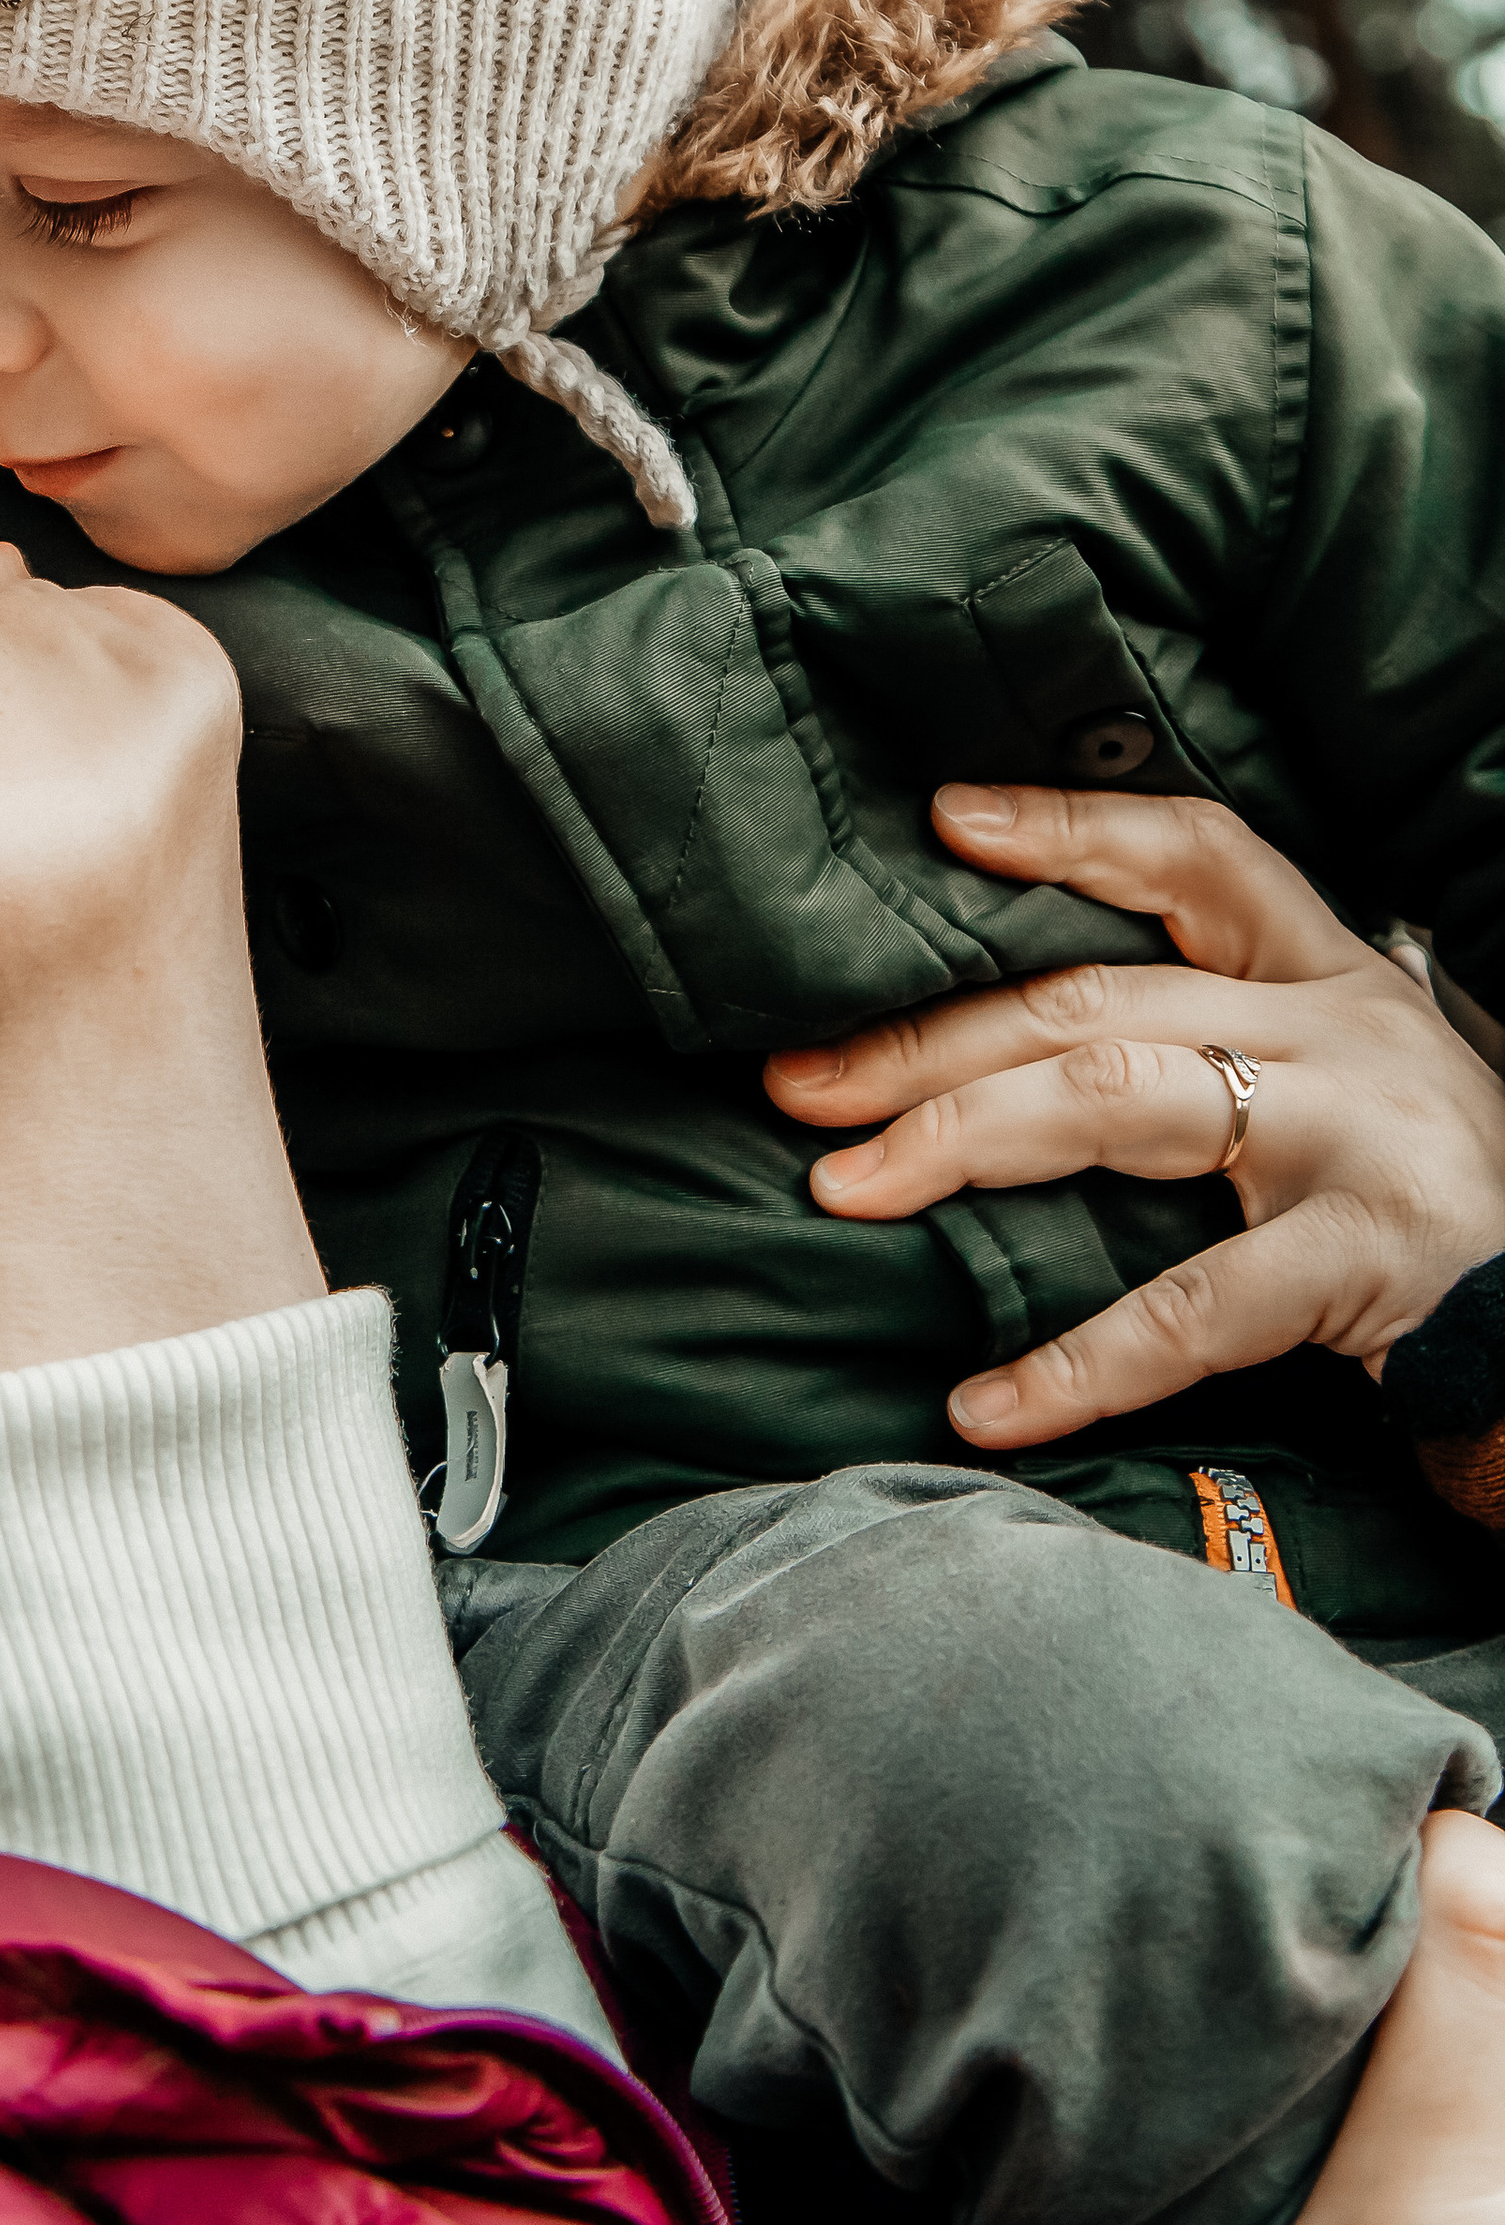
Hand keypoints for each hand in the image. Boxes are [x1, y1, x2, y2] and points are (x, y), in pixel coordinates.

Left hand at [761, 787, 1504, 1450]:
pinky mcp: (1369, 1255)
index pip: (1194, 854)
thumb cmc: (1424, 1215)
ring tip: (844, 1187)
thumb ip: (1209, 1049)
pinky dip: (1076, 1363)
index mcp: (1330, 977)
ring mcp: (1357, 1134)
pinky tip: (984, 1403)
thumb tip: (987, 1060)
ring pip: (1115, 1098)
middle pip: (1095, 999)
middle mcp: (1343, 1029)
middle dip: (928, 1041)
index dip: (1070, 829)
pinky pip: (1192, 1306)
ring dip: (956, 1140)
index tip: (941, 820)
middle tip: (800, 1086)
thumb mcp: (1339, 1089)